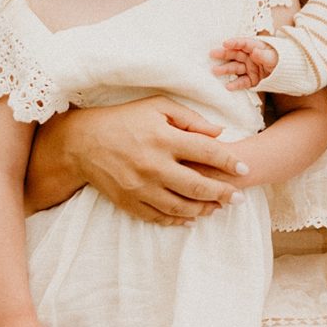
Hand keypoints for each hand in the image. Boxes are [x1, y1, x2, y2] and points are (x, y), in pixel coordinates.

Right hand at [34, 97, 250, 224]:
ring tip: (218, 209)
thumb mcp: (156, 107)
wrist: (81, 143)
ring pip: (181, 206)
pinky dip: (177, 220)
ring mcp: (140, 187)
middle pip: (198, 185)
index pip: (206, 152)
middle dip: (223, 193)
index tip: (244, 169)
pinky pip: (159, 216)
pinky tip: (191, 218)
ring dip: (204, 210)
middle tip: (239, 198)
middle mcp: (153, 165)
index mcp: (163, 138)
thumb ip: (190, 119)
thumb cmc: (123, 120)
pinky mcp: (129, 202)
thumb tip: (220, 132)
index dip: (229, 161)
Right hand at [211, 36, 277, 88]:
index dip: (234, 43)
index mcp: (256, 47)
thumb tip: (255, 51)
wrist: (288, 74)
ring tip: (215, 71)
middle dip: (224, 54)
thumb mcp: (275, 58)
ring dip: (225, 69)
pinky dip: (235, 84)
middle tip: (212, 54)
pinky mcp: (251, 79)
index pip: (244, 43)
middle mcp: (250, 57)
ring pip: (235, 68)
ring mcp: (250, 68)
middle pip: (235, 54)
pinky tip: (228, 86)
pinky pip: (242, 81)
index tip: (225, 43)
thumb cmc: (282, 61)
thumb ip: (264, 55)